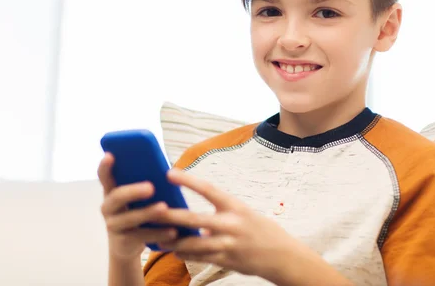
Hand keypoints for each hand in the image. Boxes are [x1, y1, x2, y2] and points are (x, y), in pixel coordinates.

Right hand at [98, 153, 177, 261]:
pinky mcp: (123, 242)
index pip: (104, 176)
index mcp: (112, 191)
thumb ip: (147, 183)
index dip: (105, 166)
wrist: (127, 245)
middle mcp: (108, 207)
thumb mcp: (140, 197)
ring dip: (148, 212)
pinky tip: (173, 231)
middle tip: (151, 187)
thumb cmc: (138, 211)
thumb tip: (170, 171)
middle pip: (118, 196)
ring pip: (131, 218)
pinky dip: (159, 233)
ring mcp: (113, 225)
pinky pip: (142, 236)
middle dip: (134, 191)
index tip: (110, 155)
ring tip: (164, 208)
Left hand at [155, 169, 303, 279]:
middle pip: (195, 219)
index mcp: (235, 207)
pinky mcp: (226, 261)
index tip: (169, 173)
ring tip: (159, 238)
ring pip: (193, 244)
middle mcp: (231, 224)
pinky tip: (176, 252)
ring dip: (174, 242)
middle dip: (171, 216)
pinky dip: (186, 255)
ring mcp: (228, 245)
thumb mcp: (244, 213)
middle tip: (152, 211)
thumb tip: (195, 220)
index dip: (188, 181)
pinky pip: (200, 258)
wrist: (281, 255)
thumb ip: (221, 213)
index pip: (208, 190)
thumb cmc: (260, 229)